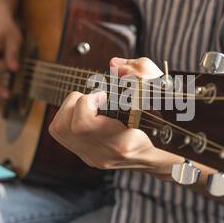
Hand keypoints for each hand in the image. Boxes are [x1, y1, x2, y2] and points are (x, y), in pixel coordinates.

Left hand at [48, 57, 177, 173]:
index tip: (103, 94)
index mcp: (122, 144)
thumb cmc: (164, 126)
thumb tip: (116, 64)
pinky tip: (88, 111)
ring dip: (68, 109)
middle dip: (74, 103)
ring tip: (89, 103)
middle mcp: (103, 155)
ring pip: (59, 130)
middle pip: (65, 127)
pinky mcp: (88, 156)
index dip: (87, 102)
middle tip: (95, 97)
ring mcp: (94, 158)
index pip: (83, 124)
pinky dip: (69, 116)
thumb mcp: (161, 96)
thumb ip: (142, 74)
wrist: (164, 158)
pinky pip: (63, 134)